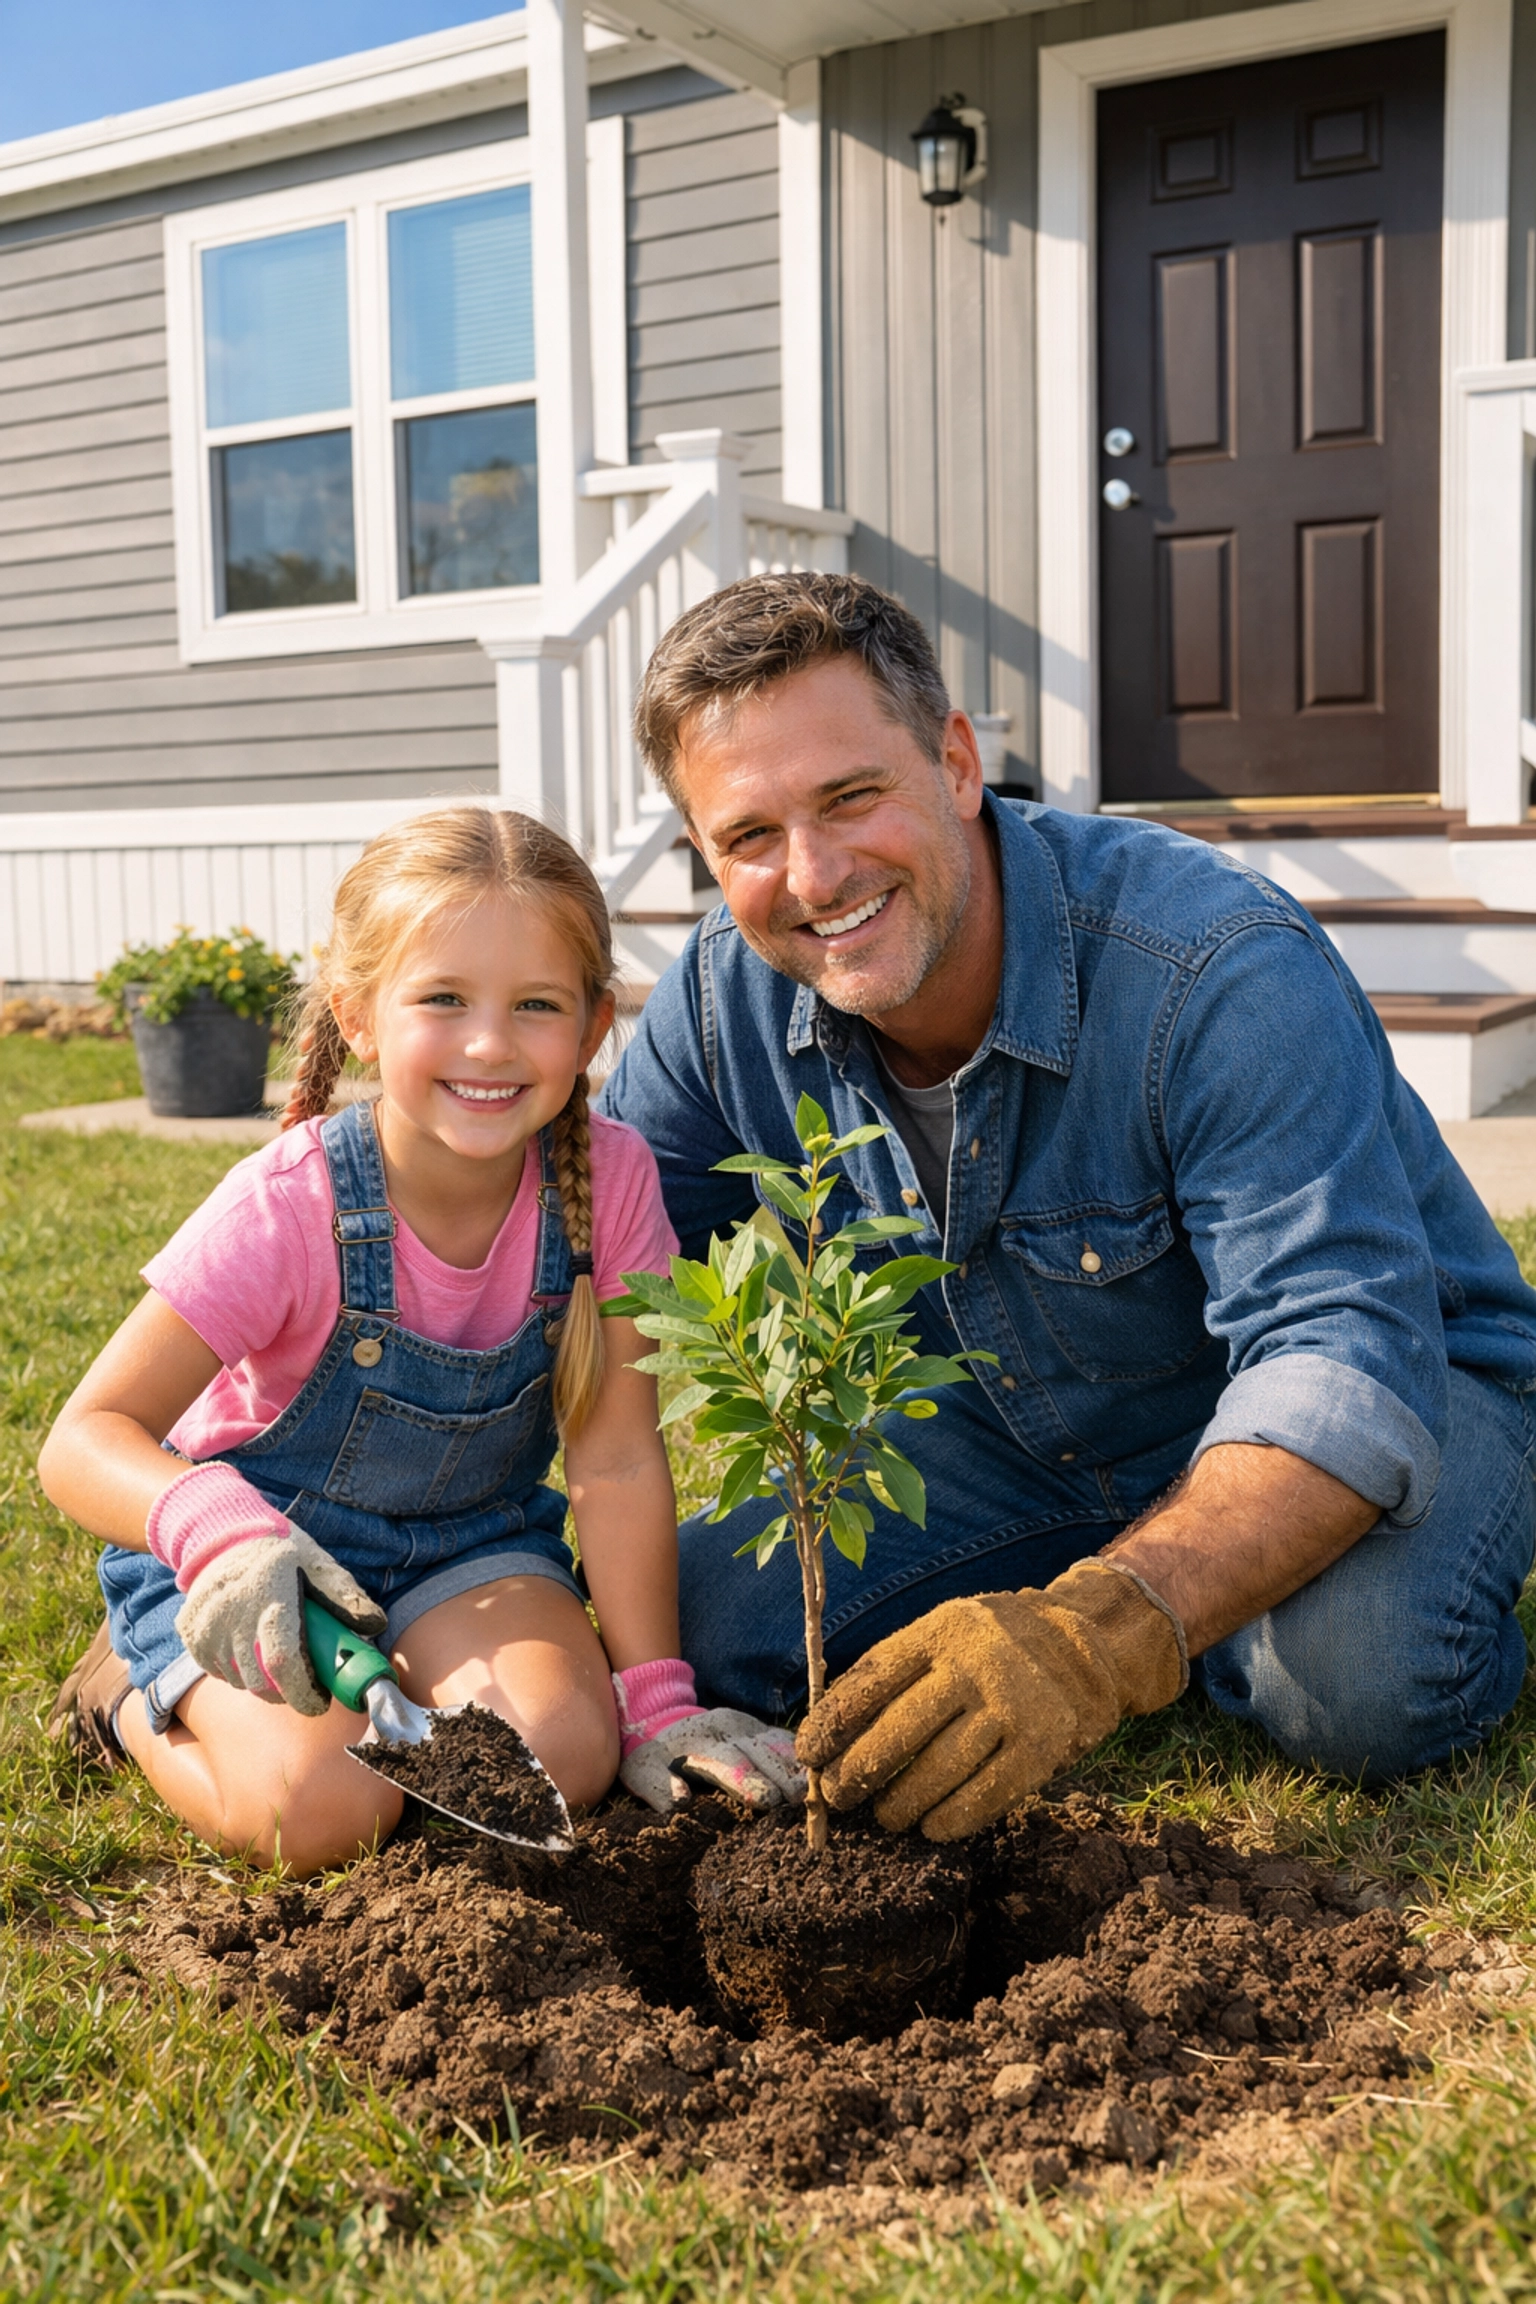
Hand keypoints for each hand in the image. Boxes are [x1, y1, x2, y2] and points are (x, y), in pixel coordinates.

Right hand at [175, 1525, 386, 1716]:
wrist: (223, 1532)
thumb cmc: (280, 1551)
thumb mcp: (317, 1563)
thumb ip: (344, 1595)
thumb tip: (375, 1625)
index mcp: (272, 1598)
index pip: (284, 1662)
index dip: (303, 1692)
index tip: (320, 1702)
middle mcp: (234, 1614)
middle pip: (260, 1681)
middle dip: (286, 1693)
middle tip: (303, 1687)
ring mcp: (208, 1625)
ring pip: (238, 1680)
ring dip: (261, 1683)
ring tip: (277, 1665)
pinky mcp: (190, 1631)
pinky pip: (215, 1670)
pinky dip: (235, 1672)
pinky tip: (249, 1652)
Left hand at [612, 1658, 804, 1813]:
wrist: (658, 1714)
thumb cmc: (650, 1754)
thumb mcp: (642, 1770)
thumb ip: (658, 1786)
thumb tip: (680, 1801)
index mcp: (701, 1744)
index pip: (730, 1765)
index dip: (750, 1783)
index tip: (769, 1801)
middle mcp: (729, 1730)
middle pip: (762, 1755)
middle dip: (783, 1777)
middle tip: (802, 1800)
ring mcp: (747, 1726)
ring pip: (777, 1744)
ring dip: (796, 1766)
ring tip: (815, 1788)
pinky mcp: (758, 1727)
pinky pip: (783, 1739)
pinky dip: (799, 1755)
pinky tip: (816, 1771)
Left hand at [796, 1558, 1185, 1841]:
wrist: (1078, 1647)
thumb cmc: (984, 1652)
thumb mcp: (939, 1638)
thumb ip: (890, 1676)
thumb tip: (826, 1739)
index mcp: (939, 1632)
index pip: (872, 1682)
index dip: (833, 1724)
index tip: (809, 1755)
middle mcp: (975, 1664)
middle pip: (900, 1731)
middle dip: (858, 1772)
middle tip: (839, 1796)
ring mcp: (1012, 1704)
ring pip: (939, 1770)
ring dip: (902, 1804)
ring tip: (887, 1816)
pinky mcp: (1041, 1745)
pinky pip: (986, 1795)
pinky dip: (952, 1819)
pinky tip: (931, 1826)